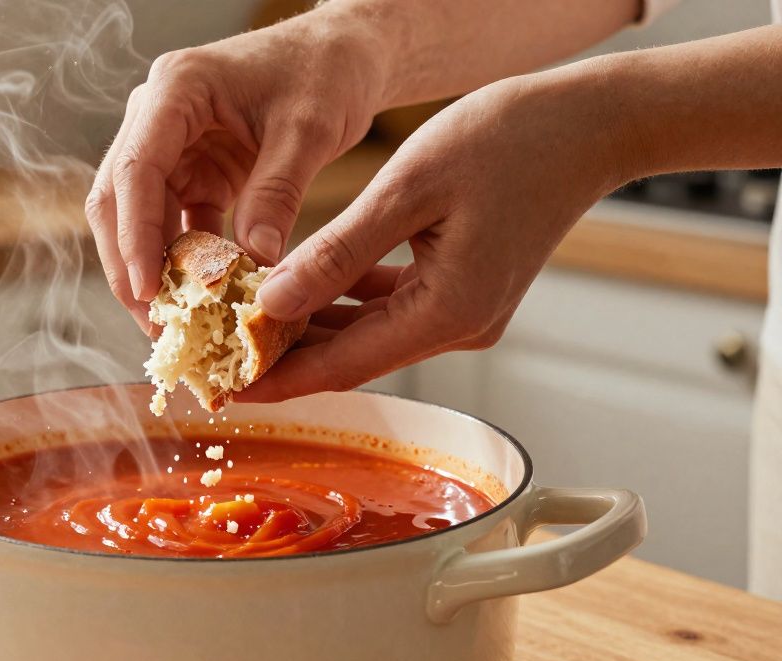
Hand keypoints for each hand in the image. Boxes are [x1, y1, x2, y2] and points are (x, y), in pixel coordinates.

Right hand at [85, 8, 388, 330]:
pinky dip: (185, 262)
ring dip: (153, 270)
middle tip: (155, 324)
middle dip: (130, 264)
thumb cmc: (326, 71)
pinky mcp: (192, 171)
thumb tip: (255, 265)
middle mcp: (158, 116)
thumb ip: (277, 193)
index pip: (136, 169)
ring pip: (138, 217)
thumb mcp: (309, 130)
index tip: (148, 290)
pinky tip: (201, 300)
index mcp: (176, 89)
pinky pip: (174, 223)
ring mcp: (171, 146)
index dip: (134, 235)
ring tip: (174, 323)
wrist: (345, 53)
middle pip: (118, 198)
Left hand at [240, 69, 627, 401]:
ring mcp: (464, 312)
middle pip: (351, 356)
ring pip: (366, 332)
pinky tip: (301, 283)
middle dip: (284, 357)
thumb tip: (272, 301)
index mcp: (447, 313)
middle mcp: (458, 327)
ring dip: (309, 326)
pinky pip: (388, 306)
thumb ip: (338, 253)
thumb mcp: (408, 190)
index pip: (342, 366)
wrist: (590, 124)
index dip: (278, 379)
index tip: (224, 388)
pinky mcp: (463, 290)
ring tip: (243, 317)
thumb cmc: (510, 140)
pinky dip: (344, 299)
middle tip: (218, 354)